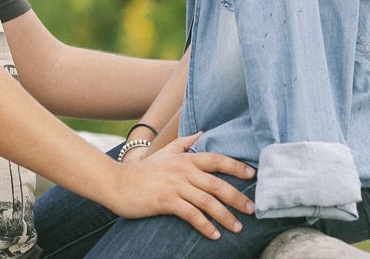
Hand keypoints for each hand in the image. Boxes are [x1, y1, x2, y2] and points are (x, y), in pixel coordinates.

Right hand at [103, 132, 255, 239]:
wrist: (116, 183)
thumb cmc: (142, 171)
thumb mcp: (163, 153)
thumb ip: (183, 144)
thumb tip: (201, 134)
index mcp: (185, 159)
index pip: (216, 159)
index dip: (236, 166)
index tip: (253, 174)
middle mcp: (183, 171)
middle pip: (217, 183)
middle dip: (238, 197)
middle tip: (252, 209)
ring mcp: (175, 186)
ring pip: (208, 202)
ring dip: (226, 216)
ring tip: (238, 228)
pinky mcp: (166, 201)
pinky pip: (191, 215)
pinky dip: (205, 226)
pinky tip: (214, 235)